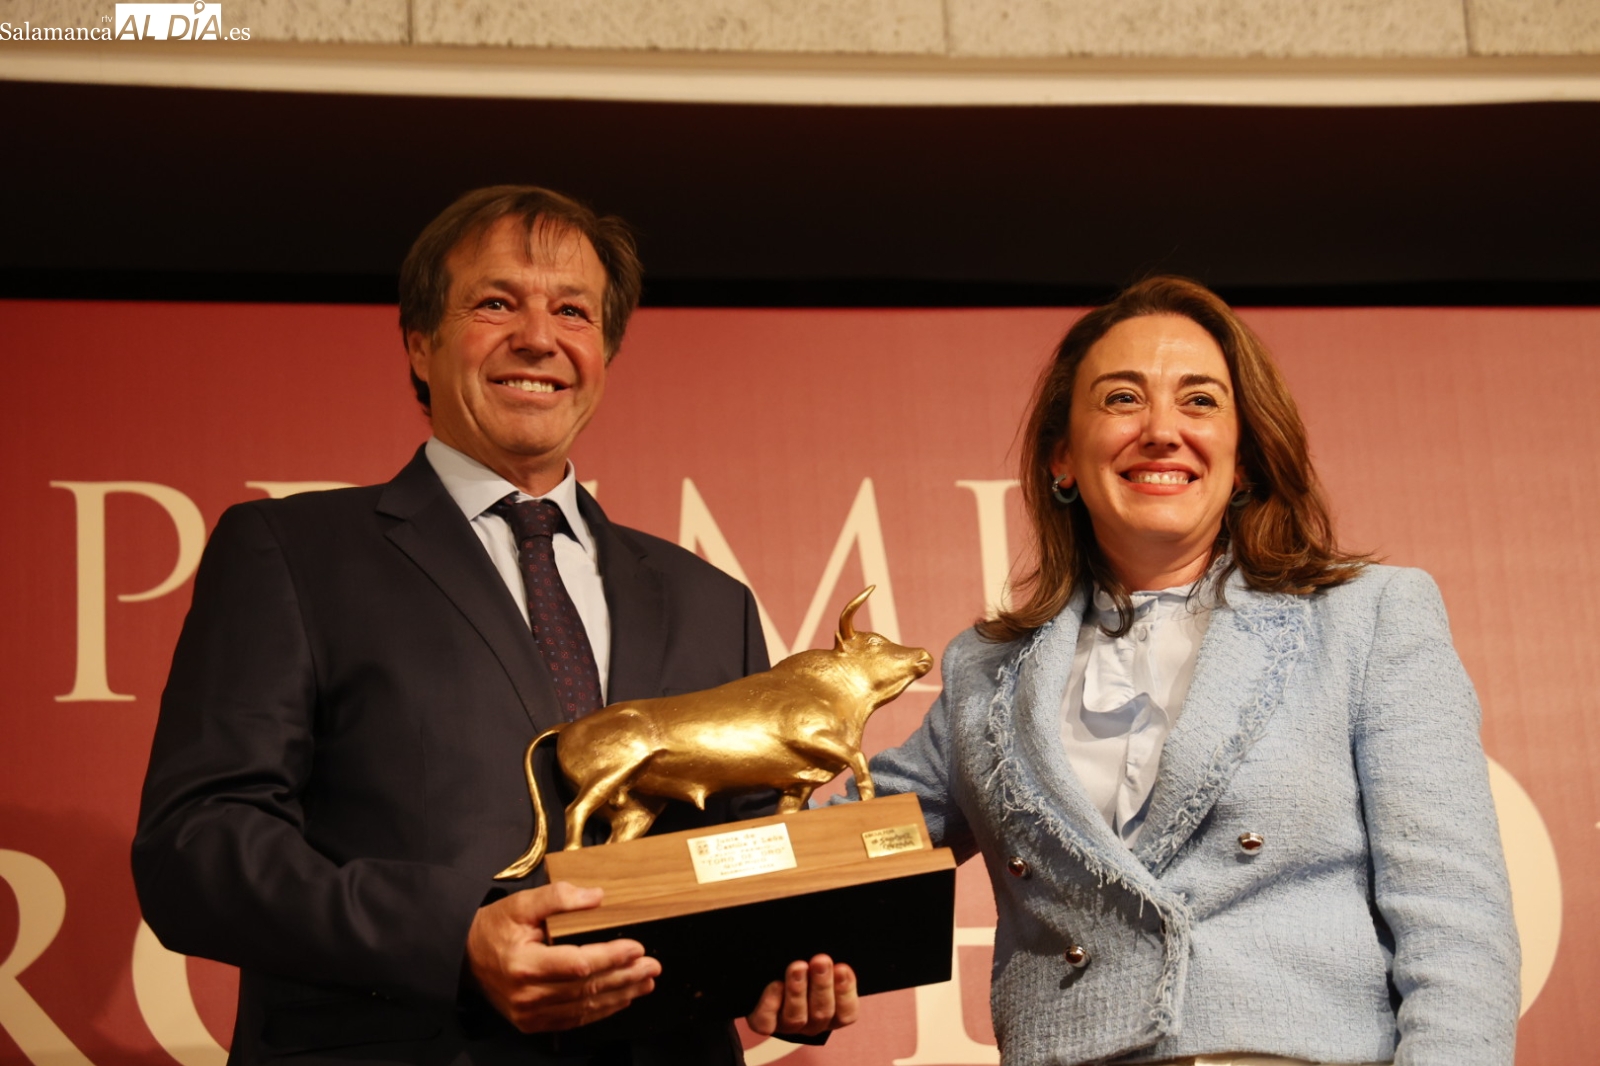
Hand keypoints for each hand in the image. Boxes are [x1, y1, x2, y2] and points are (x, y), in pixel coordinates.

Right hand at [465, 881, 660, 1032]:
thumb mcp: (521, 903)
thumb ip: (558, 897)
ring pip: (585, 1007)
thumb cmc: (495, 928)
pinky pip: (574, 1019)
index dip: (611, 957)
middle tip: (653, 967)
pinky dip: (601, 1009)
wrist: (465, 957)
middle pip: (587, 988)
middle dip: (625, 977)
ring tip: (646, 982)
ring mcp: (530, 1014)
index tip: (636, 948)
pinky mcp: (533, 1023)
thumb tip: (597, 896)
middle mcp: (528, 995)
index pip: (578, 964)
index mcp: (525, 964)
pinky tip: (621, 998)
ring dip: (620, 995)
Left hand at [745, 954, 858, 1036]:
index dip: (846, 992)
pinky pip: (767, 1022)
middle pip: (822, 1013)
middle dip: (822, 985)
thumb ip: (826, 957)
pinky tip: (776, 984)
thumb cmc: (804, 962)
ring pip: (796, 1017)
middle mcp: (812, 1023)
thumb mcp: (818, 960)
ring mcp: (788, 1025)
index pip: (847, 1012)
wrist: (769, 974)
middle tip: (821, 960)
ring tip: (797, 967)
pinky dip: (771, 1003)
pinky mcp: (765, 1022)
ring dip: (798, 991)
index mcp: (833, 1013)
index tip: (842, 968)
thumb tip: (834, 940)